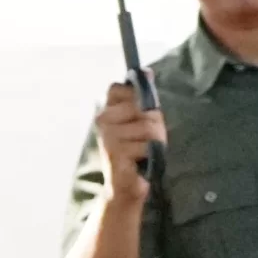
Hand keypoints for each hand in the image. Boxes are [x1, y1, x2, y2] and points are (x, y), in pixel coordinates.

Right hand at [93, 80, 166, 203]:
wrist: (125, 187)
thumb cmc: (136, 153)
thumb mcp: (142, 121)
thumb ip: (143, 97)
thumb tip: (146, 70)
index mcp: (106, 110)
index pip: (119, 88)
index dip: (136, 97)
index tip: (138, 114)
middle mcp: (102, 120)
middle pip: (143, 107)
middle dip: (155, 124)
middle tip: (147, 141)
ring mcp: (108, 137)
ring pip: (149, 127)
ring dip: (156, 142)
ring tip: (145, 154)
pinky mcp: (115, 153)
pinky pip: (148, 146)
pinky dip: (151, 156)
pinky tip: (141, 163)